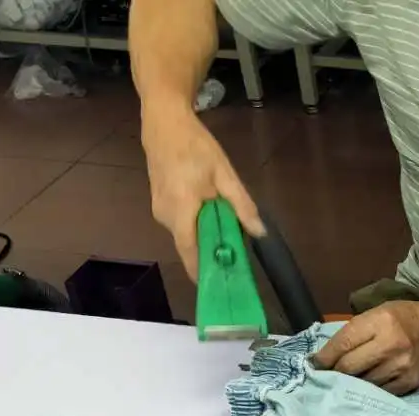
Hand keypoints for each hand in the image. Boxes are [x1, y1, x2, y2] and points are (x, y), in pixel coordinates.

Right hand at [141, 106, 263, 280]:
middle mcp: (166, 216)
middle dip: (210, 253)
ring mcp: (159, 212)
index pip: (190, 252)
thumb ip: (241, 205)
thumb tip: (259, 232)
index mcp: (181, 210)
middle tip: (234, 258)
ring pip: (185, 235)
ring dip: (204, 237)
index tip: (219, 287)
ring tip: (226, 233)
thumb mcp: (225, 174)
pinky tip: (211, 218)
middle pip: (189, 246)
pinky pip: (180, 225)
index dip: (202, 273)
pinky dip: (195, 227)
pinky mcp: (159, 206)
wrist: (163, 123)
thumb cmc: (195, 146)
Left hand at [312, 301, 418, 395]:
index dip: (324, 357)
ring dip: (350, 383)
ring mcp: (401, 366)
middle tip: (326, 374)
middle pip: (349, 367)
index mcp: (381, 322)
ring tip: (345, 380)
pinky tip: (364, 385)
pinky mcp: (408, 382)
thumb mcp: (376, 313)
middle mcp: (392, 345)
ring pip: (362, 383)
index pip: (344, 343)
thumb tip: (323, 357)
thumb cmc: (401, 319)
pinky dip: (368, 390)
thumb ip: (353, 332)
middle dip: (333, 372)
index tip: (314, 365)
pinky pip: (378, 392)